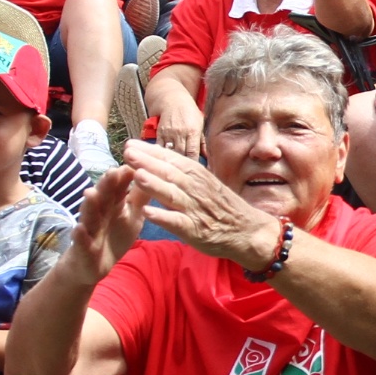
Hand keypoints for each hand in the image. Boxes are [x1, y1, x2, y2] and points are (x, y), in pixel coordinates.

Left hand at [122, 140, 284, 268]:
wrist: (249, 230)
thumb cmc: (223, 207)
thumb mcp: (205, 183)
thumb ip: (183, 174)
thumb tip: (159, 161)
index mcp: (197, 175)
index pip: (171, 159)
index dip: (150, 151)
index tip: (130, 144)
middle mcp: (196, 189)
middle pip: (169, 172)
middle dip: (147, 162)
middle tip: (126, 153)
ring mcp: (195, 209)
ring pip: (172, 194)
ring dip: (154, 185)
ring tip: (136, 175)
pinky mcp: (196, 230)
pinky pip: (178, 222)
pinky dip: (163, 217)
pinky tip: (147, 212)